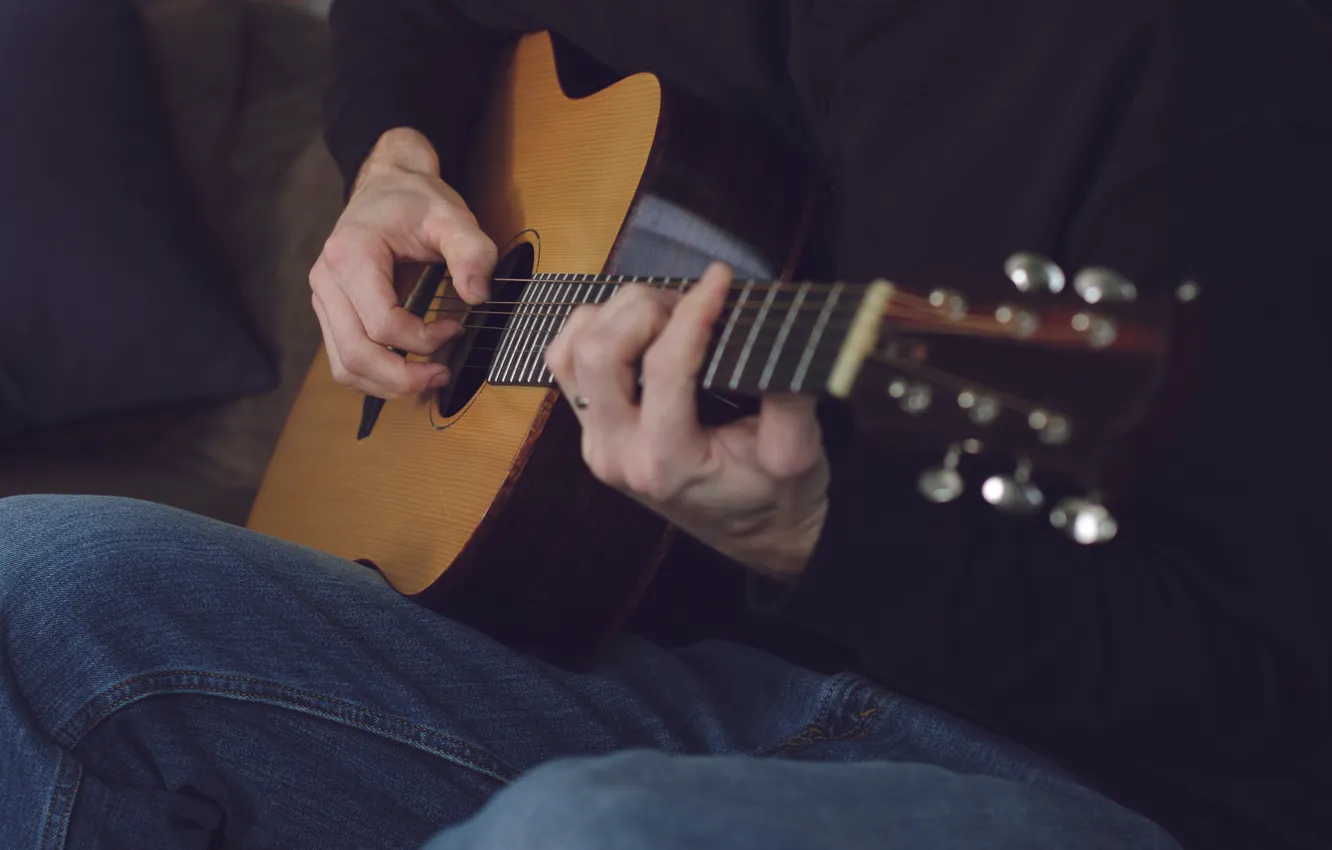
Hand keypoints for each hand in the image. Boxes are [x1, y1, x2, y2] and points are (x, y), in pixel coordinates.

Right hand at [309, 127, 497, 397]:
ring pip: (345, 366)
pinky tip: (406, 370)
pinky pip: (344, 359)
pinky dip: (374, 376)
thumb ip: (471, 252)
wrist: (387, 184)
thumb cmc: (415, 200)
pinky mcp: (330, 311)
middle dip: (403, 377)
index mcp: (351, 255)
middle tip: (442, 374)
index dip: (424, 339)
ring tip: (427, 377)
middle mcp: (327, 280)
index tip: (457, 327)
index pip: (382, 323)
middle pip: (356, 354)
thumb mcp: (452, 217)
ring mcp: (323, 298)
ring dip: (387, 384)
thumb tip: (478, 297)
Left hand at [544, 262, 829, 579]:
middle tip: (691, 305)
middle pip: (600, 352)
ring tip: (666, 316)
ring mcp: (596, 442)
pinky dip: (593, 331)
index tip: (720, 279)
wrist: (756, 533)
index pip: (665, 366)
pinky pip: (564, 362)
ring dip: (615, 317)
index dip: (694, 311)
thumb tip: (778, 333)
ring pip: (572, 350)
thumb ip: (791, 395)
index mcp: (668, 462)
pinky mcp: (589, 430)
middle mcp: (619, 453)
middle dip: (646, 309)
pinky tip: (636, 329)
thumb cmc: (775, 494)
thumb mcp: (796, 450)